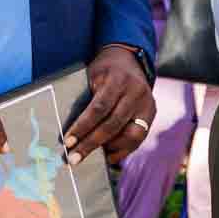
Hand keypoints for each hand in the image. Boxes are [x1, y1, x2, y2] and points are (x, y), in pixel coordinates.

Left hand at [62, 44, 153, 166]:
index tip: (68, 142)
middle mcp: (136, 93)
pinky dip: (122, 150)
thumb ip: (87, 99)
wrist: (129, 58)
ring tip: (90, 157)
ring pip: (130, 136)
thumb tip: (73, 131)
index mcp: (119, 80)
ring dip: (109, 150)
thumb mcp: (93, 75)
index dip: (83, 127)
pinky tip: (107, 156)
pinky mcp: (151, 114)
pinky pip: (138, 138)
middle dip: (91, 144)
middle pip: (113, 125)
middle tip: (74, 159)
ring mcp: (147, 105)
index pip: (99, 108)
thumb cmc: (105, 69)